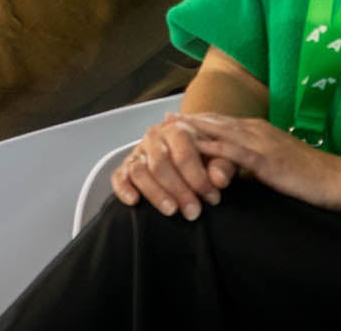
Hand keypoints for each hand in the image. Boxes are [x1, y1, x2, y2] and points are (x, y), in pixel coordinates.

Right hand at [111, 117, 235, 220]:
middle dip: (178, 189)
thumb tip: (218, 180)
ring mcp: (138, 152)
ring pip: (139, 171)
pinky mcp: (126, 167)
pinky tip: (134, 201)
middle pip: (161, 163)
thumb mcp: (219, 158)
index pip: (184, 153)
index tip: (211, 197)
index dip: (198, 177)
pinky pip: (119, 176)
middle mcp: (154, 137)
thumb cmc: (204, 156)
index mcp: (177, 129)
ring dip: (155, 193)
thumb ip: (222, 166)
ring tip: (171, 211)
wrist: (187, 150)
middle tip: (193, 212)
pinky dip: (123, 189)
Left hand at [175, 112, 340, 210]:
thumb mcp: (274, 164)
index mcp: (258, 130)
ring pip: (218, 130)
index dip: (196, 120)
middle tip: (162, 120)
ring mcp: (259, 140)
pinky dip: (212, 147)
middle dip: (187, 121)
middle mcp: (255, 129)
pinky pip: (232, 150)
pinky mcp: (264, 157)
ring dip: (193, 129)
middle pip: (213, 121)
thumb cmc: (308, 175)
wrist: (336, 179)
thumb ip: (252, 162)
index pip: (220, 122)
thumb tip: (233, 170)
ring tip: (169, 129)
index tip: (173, 120)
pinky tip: (195, 147)